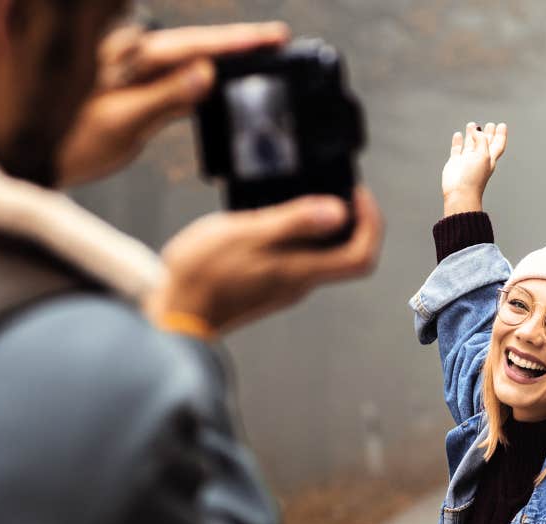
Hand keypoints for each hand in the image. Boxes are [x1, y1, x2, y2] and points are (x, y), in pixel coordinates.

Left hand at [58, 22, 289, 186]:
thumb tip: (206, 72)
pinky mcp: (125, 87)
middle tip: (280, 41)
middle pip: (193, 43)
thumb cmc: (62, 142)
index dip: (237, 41)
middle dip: (237, 42)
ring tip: (261, 55)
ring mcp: (126, 70)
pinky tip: (214, 79)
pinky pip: (170, 75)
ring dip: (221, 55)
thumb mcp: (118, 125)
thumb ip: (164, 98)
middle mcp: (127, 55)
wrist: (24, 156)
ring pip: (183, 57)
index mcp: (128, 58)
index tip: (274, 37)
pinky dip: (196, 75)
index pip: (193, 45)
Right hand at [147, 188, 384, 334]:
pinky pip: (296, 257)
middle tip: (337, 188)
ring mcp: (284, 286)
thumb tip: (340, 211)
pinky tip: (271, 215)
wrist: (173, 314)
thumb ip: (294, 222)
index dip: (371, 224)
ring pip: (321, 254)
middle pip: (346, 253)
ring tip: (301, 194)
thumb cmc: (203, 274)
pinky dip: (296, 234)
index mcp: (302, 271)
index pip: (361, 255)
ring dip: (321, 224)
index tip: (358, 195)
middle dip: (351, 219)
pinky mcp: (267, 285)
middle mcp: (300, 282)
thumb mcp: (247, 233)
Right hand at [440, 121, 506, 215]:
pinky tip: (458, 135)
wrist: (460, 193)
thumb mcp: (484, 155)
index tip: (502, 125)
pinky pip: (457, 150)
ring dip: (472, 134)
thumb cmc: (474, 178)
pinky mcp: (455, 163)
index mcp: (490, 158)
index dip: (501, 135)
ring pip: (470, 144)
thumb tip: (476, 130)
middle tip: (490, 125)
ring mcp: (466, 161)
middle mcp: (479, 159)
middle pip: (485, 143)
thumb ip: (482, 140)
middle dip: (488, 133)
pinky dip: (458, 142)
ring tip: (472, 124)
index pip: (498, 144)